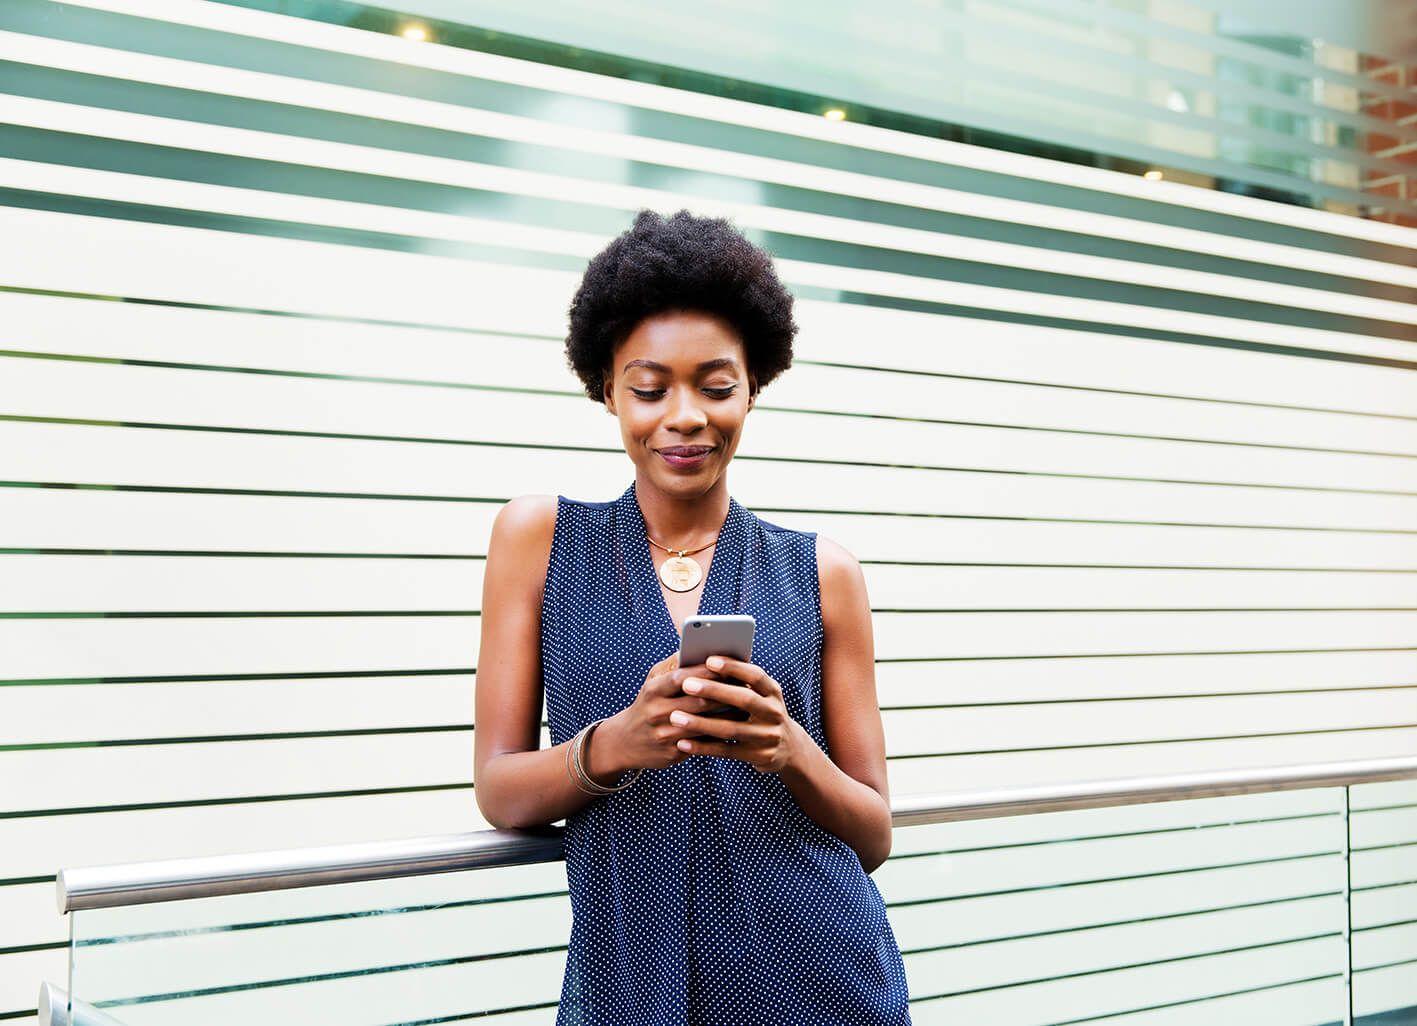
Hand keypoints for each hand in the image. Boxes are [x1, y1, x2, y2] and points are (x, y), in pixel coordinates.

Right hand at [596, 651, 736, 772]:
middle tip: (745, 685)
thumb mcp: (652, 682)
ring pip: (704, 724)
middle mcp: (657, 713)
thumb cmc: (647, 704)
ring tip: (746, 704)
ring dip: (728, 714)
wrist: (625, 742)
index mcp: (653, 690)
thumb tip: (697, 648)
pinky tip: (735, 725)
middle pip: (698, 701)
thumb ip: (673, 665)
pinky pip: (702, 743)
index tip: (728, 665)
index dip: (707, 672)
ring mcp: (665, 735)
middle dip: (724, 692)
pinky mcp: (673, 754)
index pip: (683, 678)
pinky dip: (720, 734)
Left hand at [667, 656, 802, 773]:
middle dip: (714, 691)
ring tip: (675, 717)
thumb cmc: (760, 713)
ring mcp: (768, 736)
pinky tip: (682, 743)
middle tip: (686, 684)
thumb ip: (738, 682)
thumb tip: (703, 663)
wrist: (788, 749)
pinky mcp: (759, 756)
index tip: (709, 660)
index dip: (734, 667)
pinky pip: (726, 751)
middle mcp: (774, 712)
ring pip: (731, 728)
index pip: (755, 675)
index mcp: (773, 692)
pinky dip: (703, 747)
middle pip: (744, 700)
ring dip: (701, 723)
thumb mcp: (759, 696)